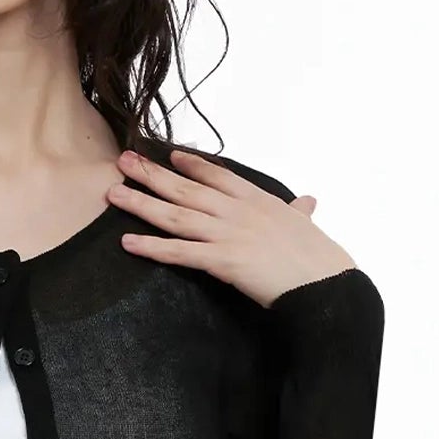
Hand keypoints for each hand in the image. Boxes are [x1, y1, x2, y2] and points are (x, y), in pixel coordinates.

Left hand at [106, 147, 355, 308]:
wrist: (323, 284)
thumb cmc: (318, 258)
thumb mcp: (306, 226)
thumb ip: (299, 213)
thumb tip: (308, 203)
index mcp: (258, 200)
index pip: (218, 175)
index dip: (191, 165)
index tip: (169, 155)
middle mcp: (237, 211)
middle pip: (186, 189)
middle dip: (152, 174)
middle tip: (123, 161)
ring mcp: (227, 234)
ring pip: (176, 215)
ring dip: (141, 204)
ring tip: (114, 193)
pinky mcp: (222, 261)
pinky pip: (179, 253)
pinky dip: (152, 247)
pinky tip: (128, 242)